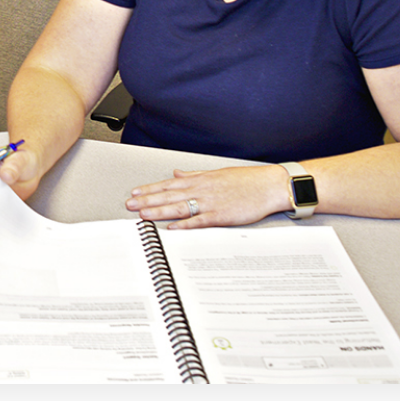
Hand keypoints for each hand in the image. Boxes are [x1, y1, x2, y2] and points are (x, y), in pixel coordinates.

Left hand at [124, 165, 288, 228]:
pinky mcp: (221, 215)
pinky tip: (171, 227)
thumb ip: (195, 175)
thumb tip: (178, 172)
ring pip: (179, 207)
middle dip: (148, 201)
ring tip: (143, 215)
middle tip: (130, 205)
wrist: (270, 185)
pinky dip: (185, 224)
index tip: (135, 193)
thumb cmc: (247, 180)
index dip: (150, 189)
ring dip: (160, 211)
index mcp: (201, 179)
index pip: (169, 184)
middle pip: (169, 195)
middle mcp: (202, 189)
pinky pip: (199, 221)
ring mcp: (211, 202)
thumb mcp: (217, 173)